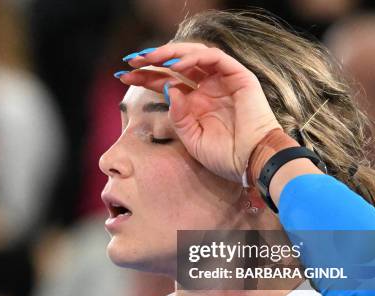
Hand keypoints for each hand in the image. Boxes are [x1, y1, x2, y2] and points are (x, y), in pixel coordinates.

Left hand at [119, 42, 280, 183]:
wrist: (251, 163)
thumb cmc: (224, 156)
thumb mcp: (191, 138)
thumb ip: (177, 115)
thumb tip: (167, 88)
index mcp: (196, 103)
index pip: (166, 82)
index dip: (145, 77)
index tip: (122, 76)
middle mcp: (208, 88)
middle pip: (176, 65)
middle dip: (153, 61)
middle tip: (131, 61)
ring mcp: (223, 80)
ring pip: (194, 55)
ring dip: (171, 53)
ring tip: (150, 58)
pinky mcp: (239, 76)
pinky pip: (214, 58)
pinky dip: (194, 58)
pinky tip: (177, 65)